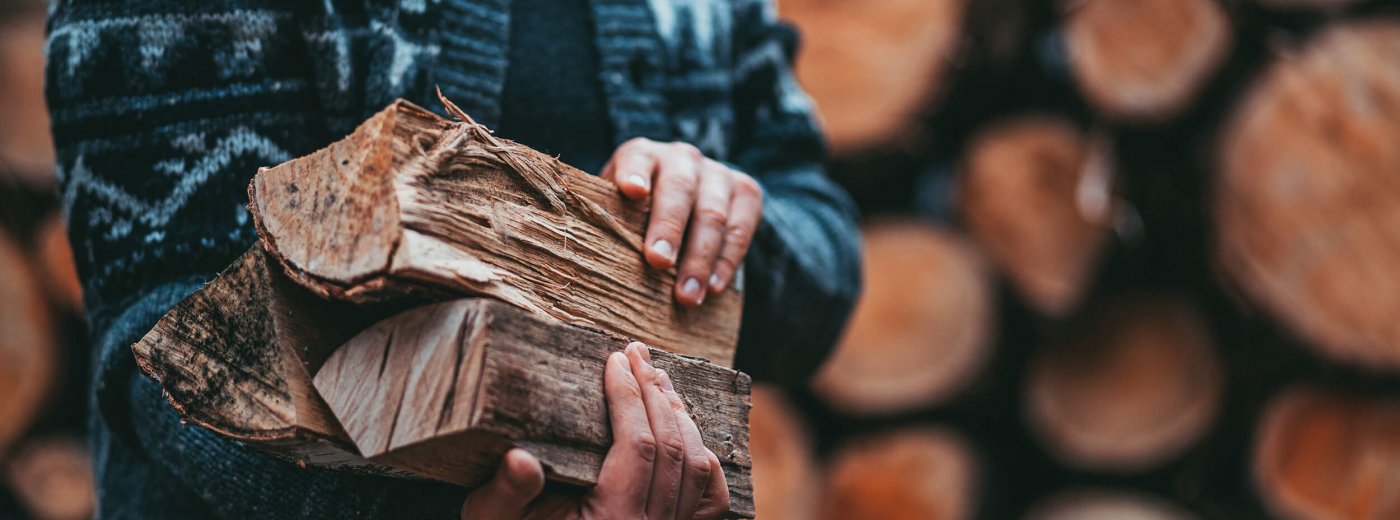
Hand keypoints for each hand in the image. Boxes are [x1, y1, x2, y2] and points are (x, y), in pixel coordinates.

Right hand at [460, 342, 730, 518]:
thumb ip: (506, 493)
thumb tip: (521, 459)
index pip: (636, 446)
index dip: (629, 396)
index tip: (615, 358)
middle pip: (672, 449)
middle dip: (655, 393)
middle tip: (637, 353)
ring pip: (696, 467)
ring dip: (680, 418)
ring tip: (658, 380)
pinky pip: (710, 500)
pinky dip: (706, 461)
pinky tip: (687, 431)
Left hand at [601, 138, 763, 306]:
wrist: (689, 205)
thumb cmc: (639, 216)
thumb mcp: (619, 211)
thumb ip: (608, 223)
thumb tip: (586, 263)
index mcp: (643, 155)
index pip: (636, 158)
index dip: (633, 172)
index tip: (632, 191)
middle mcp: (681, 158)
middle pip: (679, 189)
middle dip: (668, 226)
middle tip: (658, 261)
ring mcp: (718, 173)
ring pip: (712, 213)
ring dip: (699, 258)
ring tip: (687, 295)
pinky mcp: (746, 193)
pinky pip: (740, 230)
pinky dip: (726, 262)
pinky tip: (713, 288)